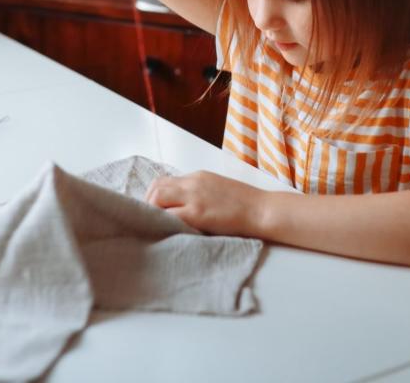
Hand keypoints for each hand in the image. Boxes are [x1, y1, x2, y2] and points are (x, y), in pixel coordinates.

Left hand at [146, 170, 265, 236]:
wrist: (262, 210)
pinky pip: (169, 216)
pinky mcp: (197, 213)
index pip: (164, 181)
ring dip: (152, 213)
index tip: (155, 211)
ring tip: (156, 227)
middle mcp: (192, 183)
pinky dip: (162, 223)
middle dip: (147, 204)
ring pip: (157, 198)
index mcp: (198, 176)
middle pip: (156, 187)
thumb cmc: (245, 204)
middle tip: (150, 221)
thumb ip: (198, 192)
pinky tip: (165, 232)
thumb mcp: (218, 189)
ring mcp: (194, 197)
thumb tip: (180, 206)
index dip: (154, 196)